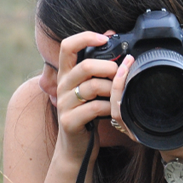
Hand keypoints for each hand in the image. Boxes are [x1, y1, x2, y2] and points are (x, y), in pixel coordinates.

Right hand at [55, 31, 119, 156]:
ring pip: (93, 87)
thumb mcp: (90, 87)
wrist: (76, 147)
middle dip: (109, 68)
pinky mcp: (69, 120)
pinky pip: (95, 108)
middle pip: (85, 66)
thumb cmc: (87, 114)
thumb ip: (97, 65)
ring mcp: (64, 104)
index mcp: (66, 74)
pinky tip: (113, 111)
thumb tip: (109, 34)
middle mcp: (62, 86)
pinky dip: (109, 108)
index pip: (67, 46)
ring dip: (112, 89)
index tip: (104, 39)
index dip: (85, 37)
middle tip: (120, 75)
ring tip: (118, 95)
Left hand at [110, 56, 182, 159]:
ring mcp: (132, 122)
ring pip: (116, 102)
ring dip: (118, 81)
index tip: (126, 69)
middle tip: (128, 60)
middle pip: (115, 102)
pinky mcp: (134, 115)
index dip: (119, 88)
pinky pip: (121, 102)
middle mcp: (134, 126)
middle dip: (118, 79)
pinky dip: (121, 87)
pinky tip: (126, 74)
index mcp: (142, 128)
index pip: (120, 108)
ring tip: (127, 63)